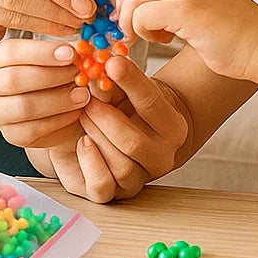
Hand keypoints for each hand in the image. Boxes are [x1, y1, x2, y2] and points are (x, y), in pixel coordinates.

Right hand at [0, 37, 92, 149]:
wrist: (55, 110)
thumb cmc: (54, 77)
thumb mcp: (54, 60)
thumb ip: (60, 54)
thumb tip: (80, 50)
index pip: (10, 52)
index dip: (41, 52)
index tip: (70, 53)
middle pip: (13, 80)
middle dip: (51, 76)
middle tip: (77, 74)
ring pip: (24, 107)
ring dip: (58, 100)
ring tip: (82, 94)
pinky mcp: (12, 135)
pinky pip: (34, 130)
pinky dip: (60, 119)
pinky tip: (76, 111)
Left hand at [59, 54, 189, 201]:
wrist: (118, 131)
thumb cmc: (124, 106)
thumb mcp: (122, 90)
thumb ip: (114, 81)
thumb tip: (97, 67)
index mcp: (174, 128)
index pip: (152, 104)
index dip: (131, 82)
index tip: (112, 64)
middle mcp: (163, 158)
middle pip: (132, 141)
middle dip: (104, 117)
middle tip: (86, 98)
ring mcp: (140, 178)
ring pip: (119, 164)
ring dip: (95, 135)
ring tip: (84, 116)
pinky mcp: (115, 193)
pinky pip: (102, 187)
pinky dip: (89, 163)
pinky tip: (83, 142)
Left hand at [114, 0, 257, 80]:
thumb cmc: (235, 33)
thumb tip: (133, 2)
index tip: (131, 18)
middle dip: (126, 9)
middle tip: (131, 32)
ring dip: (133, 23)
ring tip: (152, 38)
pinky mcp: (186, 8)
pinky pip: (143, 16)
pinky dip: (143, 32)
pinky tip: (166, 41)